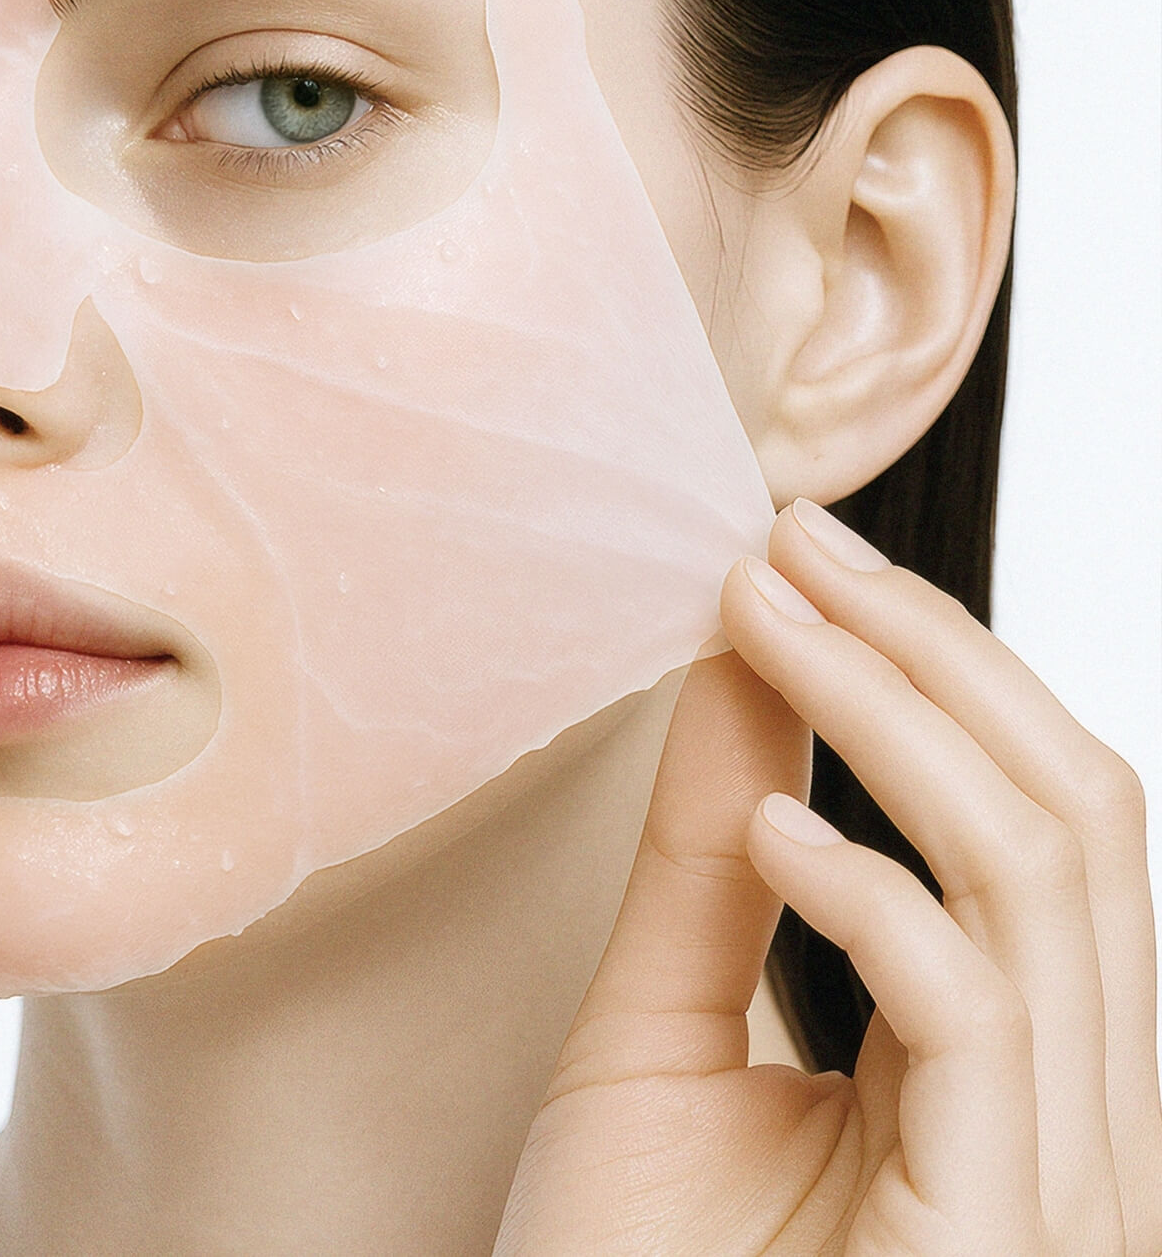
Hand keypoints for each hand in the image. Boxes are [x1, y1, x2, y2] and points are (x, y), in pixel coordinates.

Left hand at [493, 499, 1161, 1255]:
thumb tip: (741, 661)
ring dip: (899, 720)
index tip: (794, 556)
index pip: (1033, 808)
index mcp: (1008, 1052)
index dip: (925, 661)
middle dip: (931, 651)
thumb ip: (711, 856)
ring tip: (767, 622)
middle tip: (794, 545)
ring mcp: (1061, 1178)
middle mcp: (1072, 1104)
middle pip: (1074, 809)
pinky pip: (978, 1016)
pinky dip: (878, 898)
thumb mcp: (659, 1030)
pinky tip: (772, 837)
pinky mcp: (1009, 1237)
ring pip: (1045, 878)